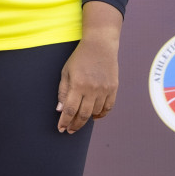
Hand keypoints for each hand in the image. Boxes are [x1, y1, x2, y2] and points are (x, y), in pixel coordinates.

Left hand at [57, 1, 122, 133]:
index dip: (65, 121)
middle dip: (75, 125)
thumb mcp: (66, 72)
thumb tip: (60, 110)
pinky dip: (101, 114)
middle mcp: (92, 89)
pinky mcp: (113, 88)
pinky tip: (94, 116)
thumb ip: (63, 91)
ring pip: (96, 112)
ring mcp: (104, 89)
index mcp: (78, 84)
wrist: (100, 45)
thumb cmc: (79, 58)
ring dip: (87, 119)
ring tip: (79, 122)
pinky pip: (108, 107)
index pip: (70, 110)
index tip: (61, 129)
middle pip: (83, 114)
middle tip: (70, 130)